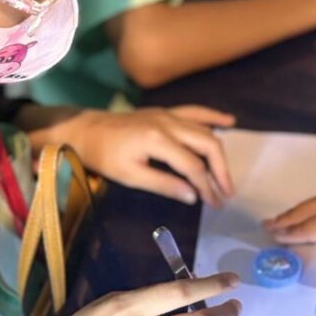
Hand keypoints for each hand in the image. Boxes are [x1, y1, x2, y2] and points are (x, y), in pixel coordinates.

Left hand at [67, 105, 235, 205]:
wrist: (86, 129)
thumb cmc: (103, 156)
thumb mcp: (129, 176)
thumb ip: (163, 184)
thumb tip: (193, 196)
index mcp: (158, 140)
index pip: (193, 166)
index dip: (206, 186)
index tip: (214, 204)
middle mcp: (168, 123)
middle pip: (207, 145)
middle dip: (221, 171)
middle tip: (227, 193)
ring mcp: (167, 114)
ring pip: (204, 130)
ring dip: (219, 153)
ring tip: (226, 175)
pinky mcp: (164, 112)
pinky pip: (194, 112)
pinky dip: (212, 116)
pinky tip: (229, 122)